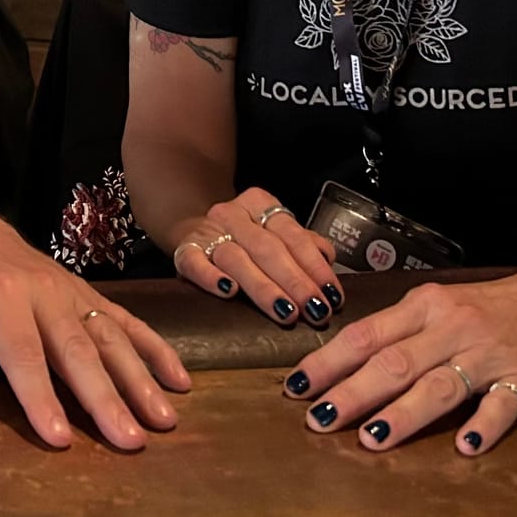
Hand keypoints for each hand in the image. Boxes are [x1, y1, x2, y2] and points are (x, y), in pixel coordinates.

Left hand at [0, 219, 190, 450]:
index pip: (21, 352)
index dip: (40, 395)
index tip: (59, 436)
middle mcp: (43, 290)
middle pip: (76, 350)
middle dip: (104, 398)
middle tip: (127, 440)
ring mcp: (71, 291)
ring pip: (110, 337)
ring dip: (139, 379)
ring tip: (162, 421)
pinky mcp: (87, 294)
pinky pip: (127, 321)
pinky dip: (155, 349)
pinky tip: (178, 381)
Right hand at [170, 187, 343, 327]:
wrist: (193, 228)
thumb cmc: (245, 238)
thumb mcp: (275, 232)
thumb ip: (303, 244)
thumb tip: (328, 261)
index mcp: (259, 204)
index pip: (292, 235)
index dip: (314, 266)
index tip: (332, 295)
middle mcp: (232, 214)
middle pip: (268, 248)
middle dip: (295, 282)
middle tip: (315, 310)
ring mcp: (206, 231)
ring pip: (237, 259)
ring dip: (264, 288)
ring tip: (286, 312)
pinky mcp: (183, 250)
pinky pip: (195, 263)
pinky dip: (211, 277)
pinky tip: (229, 292)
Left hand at [281, 272, 516, 454]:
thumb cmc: (491, 307)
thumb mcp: (440, 305)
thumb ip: (399, 330)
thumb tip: (342, 358)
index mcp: (424, 307)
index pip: (365, 335)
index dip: (328, 363)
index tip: (295, 388)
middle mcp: (452, 328)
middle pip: (394, 362)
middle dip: (353, 393)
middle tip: (318, 420)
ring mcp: (489, 354)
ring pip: (440, 385)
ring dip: (404, 414)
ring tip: (371, 439)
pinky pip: (502, 405)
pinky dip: (483, 425)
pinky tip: (465, 447)